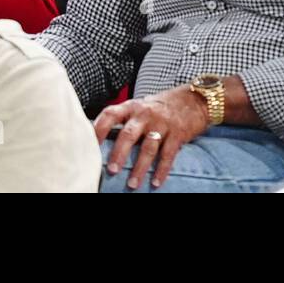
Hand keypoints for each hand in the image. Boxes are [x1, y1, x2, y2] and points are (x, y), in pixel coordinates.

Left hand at [93, 86, 210, 188]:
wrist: (194, 99)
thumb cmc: (161, 106)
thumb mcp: (141, 106)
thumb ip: (125, 119)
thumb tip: (100, 138)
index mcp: (132, 107)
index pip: (110, 114)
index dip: (98, 128)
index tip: (89, 145)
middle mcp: (145, 114)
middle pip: (128, 134)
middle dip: (119, 153)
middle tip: (111, 170)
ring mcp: (162, 123)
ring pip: (148, 147)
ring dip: (139, 168)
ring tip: (132, 184)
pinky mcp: (177, 133)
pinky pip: (168, 154)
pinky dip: (162, 170)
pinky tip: (156, 183)